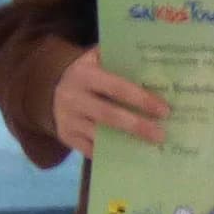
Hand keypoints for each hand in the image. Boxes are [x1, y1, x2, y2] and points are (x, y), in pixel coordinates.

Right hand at [52, 52, 172, 154]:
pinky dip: (112, 153)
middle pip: (109, 115)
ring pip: (100, 136)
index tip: (164, 110)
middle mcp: (73, 98)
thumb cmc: (86, 74)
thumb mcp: (95, 59)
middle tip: (161, 135)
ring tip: (151, 147)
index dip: (141, 99)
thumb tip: (153, 63)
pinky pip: (91, 149)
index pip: (117, 88)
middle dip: (137, 126)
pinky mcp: (66, 137)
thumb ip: (118, 59)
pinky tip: (131, 154)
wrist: (49, 89)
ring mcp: (68, 120)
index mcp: (84, 75)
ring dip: (127, 142)